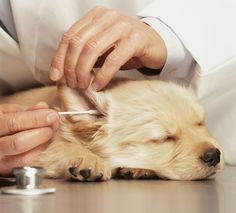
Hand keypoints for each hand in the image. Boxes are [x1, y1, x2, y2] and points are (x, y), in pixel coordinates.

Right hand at [0, 103, 58, 174]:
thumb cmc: (2, 124)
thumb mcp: (8, 112)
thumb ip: (26, 110)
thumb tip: (44, 107)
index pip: (14, 123)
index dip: (36, 119)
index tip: (52, 115)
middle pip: (19, 143)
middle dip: (42, 132)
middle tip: (54, 124)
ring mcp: (0, 162)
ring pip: (25, 158)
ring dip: (44, 144)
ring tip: (51, 132)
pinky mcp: (8, 171)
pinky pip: (29, 165)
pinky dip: (41, 153)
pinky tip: (46, 142)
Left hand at [50, 6, 166, 90]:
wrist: (155, 44)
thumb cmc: (126, 47)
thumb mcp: (102, 48)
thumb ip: (85, 54)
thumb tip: (64, 71)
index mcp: (95, 16)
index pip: (70, 36)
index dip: (60, 58)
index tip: (56, 76)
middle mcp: (107, 17)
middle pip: (78, 43)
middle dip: (71, 67)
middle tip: (72, 84)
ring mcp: (122, 26)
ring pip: (92, 49)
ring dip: (83, 71)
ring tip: (83, 86)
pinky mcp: (135, 40)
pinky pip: (113, 60)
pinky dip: (102, 75)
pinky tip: (98, 85)